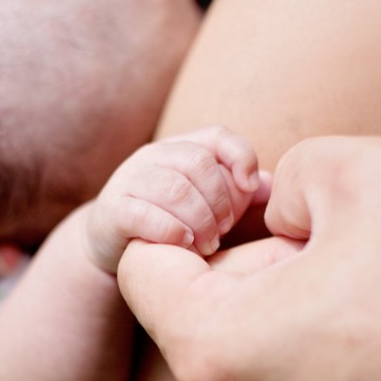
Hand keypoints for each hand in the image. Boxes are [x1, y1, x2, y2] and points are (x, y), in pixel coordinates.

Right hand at [87, 126, 270, 272]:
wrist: (110, 243)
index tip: (250, 187)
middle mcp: (153, 157)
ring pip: (174, 188)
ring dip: (199, 220)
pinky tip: (183, 244)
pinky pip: (143, 213)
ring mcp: (129, 180)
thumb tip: (270, 186)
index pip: (217, 135)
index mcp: (180, 149)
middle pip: (198, 163)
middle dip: (220, 201)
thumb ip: (236, 193)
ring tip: (207, 244)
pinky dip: (170, 229)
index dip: (240, 156)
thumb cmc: (168, 221)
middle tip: (224, 231)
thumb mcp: (204, 204)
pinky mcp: (112, 210)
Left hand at [118, 136, 380, 380]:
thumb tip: (270, 219)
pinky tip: (363, 323)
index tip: (249, 199)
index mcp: (212, 351)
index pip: (140, 263)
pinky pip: (268, 375)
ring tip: (353, 285)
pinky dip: (297, 337)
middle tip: (325, 240)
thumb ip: (281, 174)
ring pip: (232, 338)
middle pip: (189, 304)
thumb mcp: (360, 170)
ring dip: (276, 296)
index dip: (187, 213)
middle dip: (243, 257)